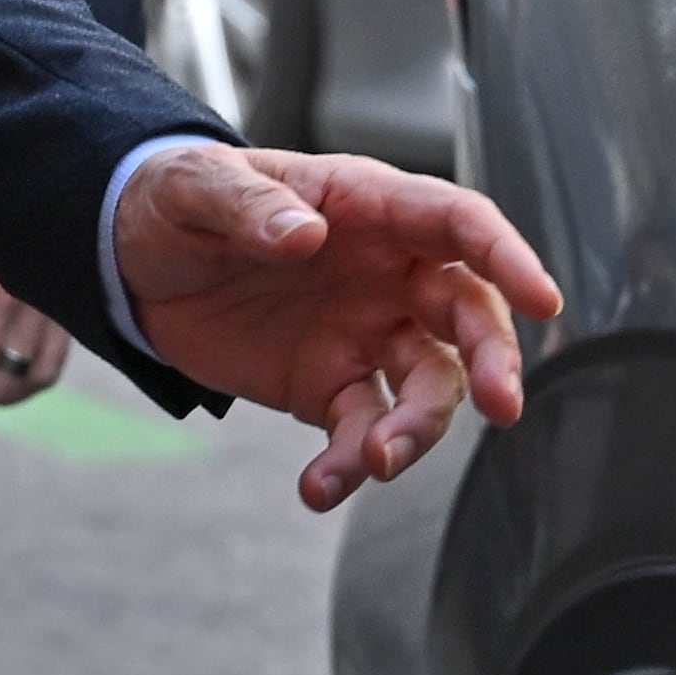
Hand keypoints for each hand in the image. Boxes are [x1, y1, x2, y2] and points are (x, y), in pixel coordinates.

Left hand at [117, 145, 562, 512]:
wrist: (132, 258)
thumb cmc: (178, 199)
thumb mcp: (196, 187)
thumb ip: (250, 205)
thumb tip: (306, 233)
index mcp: (367, 205)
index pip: (458, 223)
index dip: (506, 256)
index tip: (543, 300)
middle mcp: (386, 272)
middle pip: (468, 312)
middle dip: (492, 357)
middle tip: (502, 404)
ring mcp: (365, 332)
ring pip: (427, 385)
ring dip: (417, 428)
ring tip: (376, 460)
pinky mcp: (330, 385)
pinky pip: (361, 430)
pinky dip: (348, 465)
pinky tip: (319, 487)